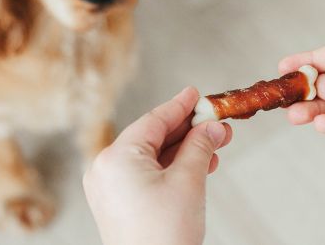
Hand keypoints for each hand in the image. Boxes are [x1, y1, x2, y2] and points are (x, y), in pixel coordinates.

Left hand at [83, 87, 232, 244]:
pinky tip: (199, 166)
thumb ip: (199, 146)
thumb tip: (212, 127)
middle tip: (218, 123)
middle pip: (152, 138)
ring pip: (152, 158)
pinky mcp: (118, 205)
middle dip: (189, 131)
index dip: (180, 106)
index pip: (153, 121)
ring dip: (184, 151)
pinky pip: (146, 175)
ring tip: (217, 146)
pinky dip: (172, 169)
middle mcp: (106, 169)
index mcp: (116, 157)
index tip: (197, 94)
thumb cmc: (165, 235)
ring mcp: (110, 188)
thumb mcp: (189, 181)